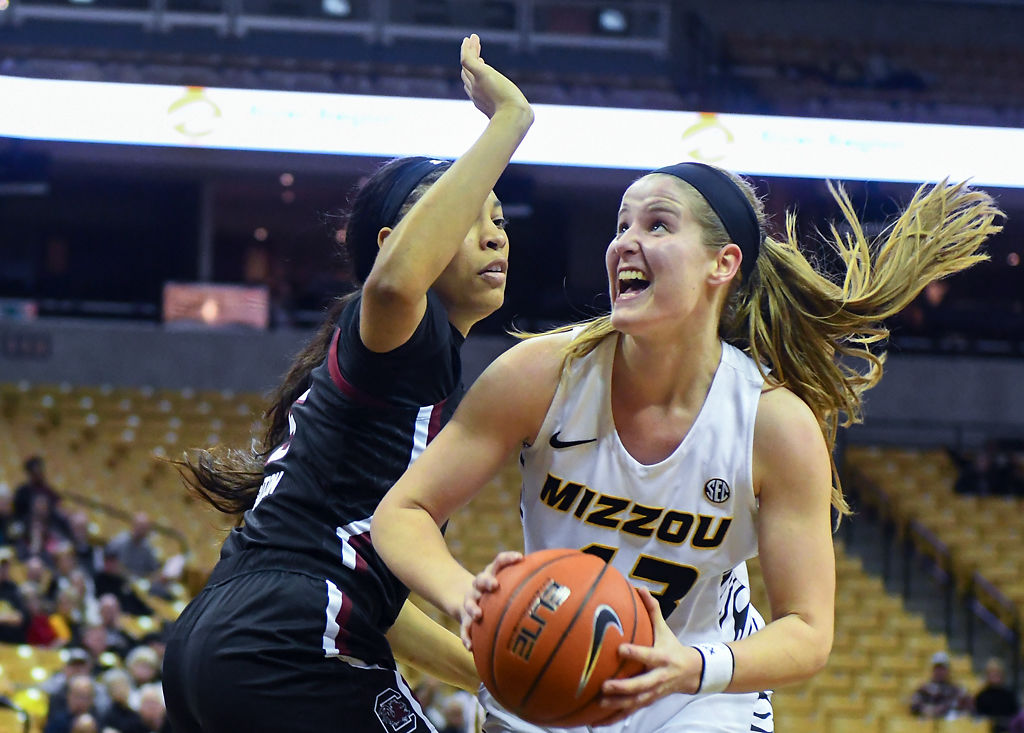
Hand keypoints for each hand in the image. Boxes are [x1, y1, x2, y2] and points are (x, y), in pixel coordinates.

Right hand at [459, 550, 522, 649]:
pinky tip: (471, 647)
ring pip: (469, 603)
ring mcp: (471, 602)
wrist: (469, 600)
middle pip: (480, 580)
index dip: (508, 558)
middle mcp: (480, 586)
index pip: (499, 562)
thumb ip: (530, 584)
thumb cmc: (500, 593)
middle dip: (487, 582)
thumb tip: (565, 588)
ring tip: (478, 615)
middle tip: (494, 585)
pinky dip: (466, 637)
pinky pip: (464, 628)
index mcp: (493, 574)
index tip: (520, 557)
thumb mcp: (511, 585)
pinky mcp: (465, 619)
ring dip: (472, 607)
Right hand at [460, 34, 530, 119]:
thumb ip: (515, 111)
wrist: (512, 116)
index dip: (473, 74)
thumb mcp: (516, 114)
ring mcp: (476, 83)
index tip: (482, 62)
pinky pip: (467, 59)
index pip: (471, 86)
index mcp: (481, 102)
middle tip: (474, 47)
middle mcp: (475, 92)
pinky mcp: (481, 75)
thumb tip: (527, 115)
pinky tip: (468, 39)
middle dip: (470, 60)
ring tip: (472, 38)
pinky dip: (466, 49)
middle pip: (466, 74)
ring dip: (469, 50)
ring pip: (467, 64)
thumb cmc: (516, 118)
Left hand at [596, 588, 704, 723]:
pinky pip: (630, 712)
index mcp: (662, 658)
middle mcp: (658, 678)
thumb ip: (652, 609)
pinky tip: (597, 722)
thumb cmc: (671, 647)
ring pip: (635, 703)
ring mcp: (653, 692)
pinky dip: (614, 718)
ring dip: (617, 705)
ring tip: (599, 705)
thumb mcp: (664, 629)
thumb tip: (639, 587)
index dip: (636, 653)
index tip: (620, 649)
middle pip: (642, 685)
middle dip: (624, 687)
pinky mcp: (648, 701)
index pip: (649, 656)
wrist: (692, 673)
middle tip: (605, 686)